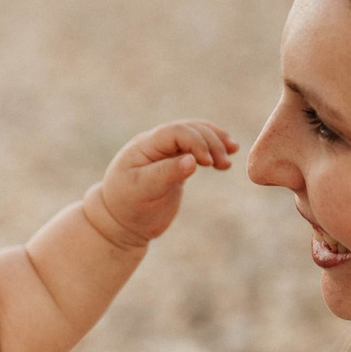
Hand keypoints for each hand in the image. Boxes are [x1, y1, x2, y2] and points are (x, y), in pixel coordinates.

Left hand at [85, 119, 239, 248]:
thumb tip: (192, 160)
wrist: (120, 222)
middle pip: (190, 129)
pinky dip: (212, 151)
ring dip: (215, 142)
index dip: (196, 141)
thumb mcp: (143, 191)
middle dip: (210, 142)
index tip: (208, 162)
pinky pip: (196, 149)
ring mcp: (167, 153)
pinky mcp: (176, 164)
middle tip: (224, 164)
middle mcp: (156, 144)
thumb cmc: (128, 206)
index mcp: (145, 146)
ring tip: (230, 156)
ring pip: (196, 136)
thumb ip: (166, 173)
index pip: (176, 132)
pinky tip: (226, 158)